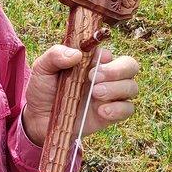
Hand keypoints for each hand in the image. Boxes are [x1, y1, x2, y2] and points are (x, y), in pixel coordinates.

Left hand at [21, 45, 139, 145]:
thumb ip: (54, 55)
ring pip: (132, 87)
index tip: (89, 65)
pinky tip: (101, 111)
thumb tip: (76, 54)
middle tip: (94, 79)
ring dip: (117, 89)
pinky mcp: (110, 114)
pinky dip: (118, 109)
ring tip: (95, 94)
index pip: (110, 52)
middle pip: (130, 66)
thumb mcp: (42, 68)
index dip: (104, 57)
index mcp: (91, 61)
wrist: (39, 118)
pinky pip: (128, 109)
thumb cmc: (43, 90)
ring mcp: (110, 95)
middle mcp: (105, 76)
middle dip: (117, 71)